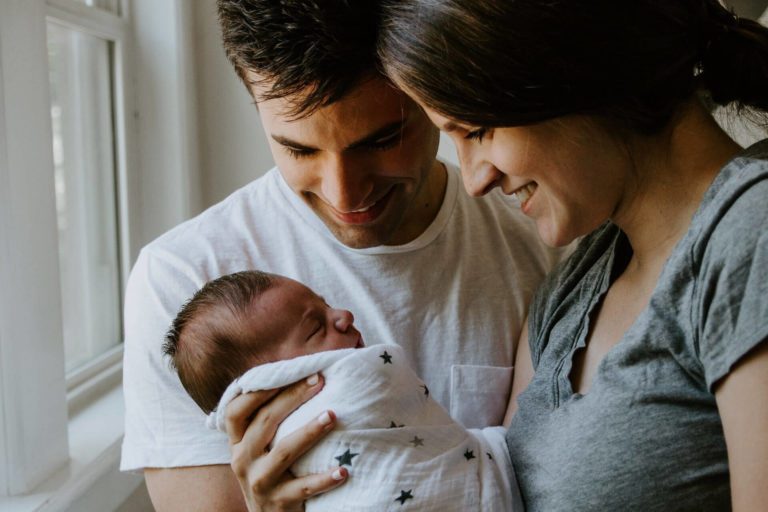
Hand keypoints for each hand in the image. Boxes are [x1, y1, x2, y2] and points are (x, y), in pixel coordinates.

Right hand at [225, 373, 347, 511]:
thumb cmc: (271, 474)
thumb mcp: (258, 451)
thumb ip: (267, 423)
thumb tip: (300, 379)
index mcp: (237, 444)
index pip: (236, 411)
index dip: (259, 390)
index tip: (289, 372)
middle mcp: (242, 461)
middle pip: (265, 422)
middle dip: (292, 398)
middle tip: (319, 381)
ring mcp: (260, 483)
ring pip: (284, 451)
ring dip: (310, 431)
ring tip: (332, 415)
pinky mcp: (279, 503)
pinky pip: (304, 487)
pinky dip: (325, 478)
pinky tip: (343, 469)